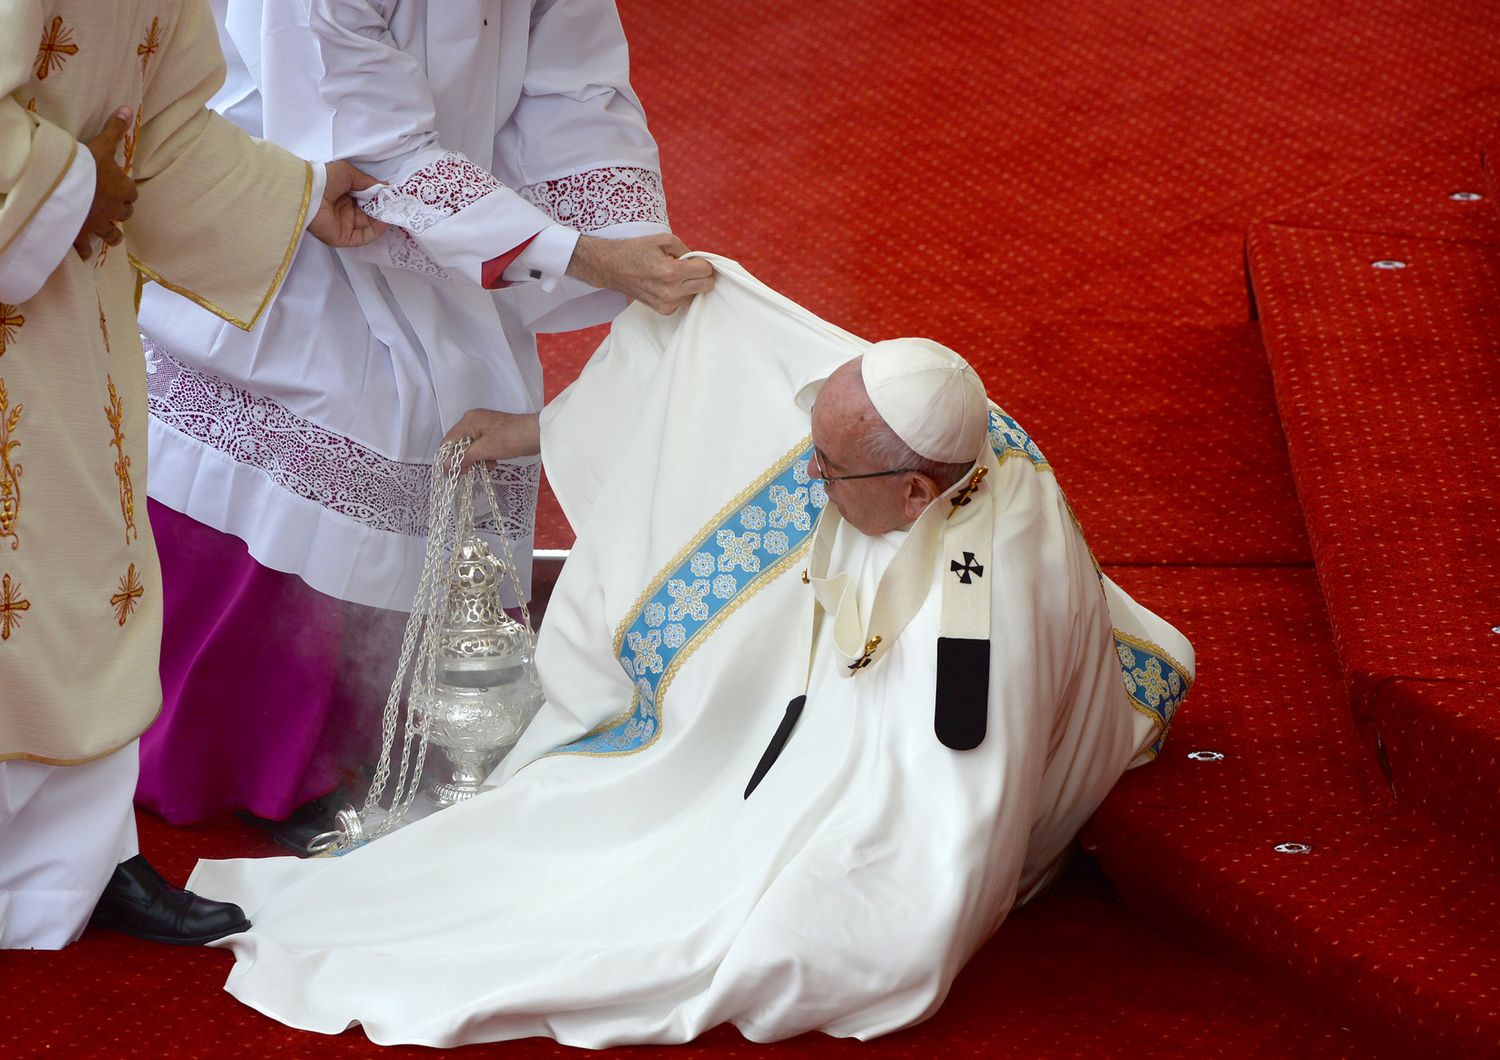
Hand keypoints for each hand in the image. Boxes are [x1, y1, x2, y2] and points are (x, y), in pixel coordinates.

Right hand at [74, 107, 137, 260]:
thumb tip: (127, 109)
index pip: (132, 193)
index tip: (123, 190)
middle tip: (114, 209)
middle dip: (120, 211)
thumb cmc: (86, 167)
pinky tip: (84, 253)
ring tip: (112, 236)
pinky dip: (85, 250)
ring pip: (112, 234)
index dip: (127, 191)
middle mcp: (115, 210)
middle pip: (124, 213)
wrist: (65, 189)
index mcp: (123, 191)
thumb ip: (115, 129)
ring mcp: (98, 224)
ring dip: (112, 234)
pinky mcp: (81, 234)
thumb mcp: (102, 145)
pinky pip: (85, 247)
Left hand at [308, 160, 387, 247]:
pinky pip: (363, 237)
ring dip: (382, 220)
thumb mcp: (350, 173)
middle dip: (383, 210)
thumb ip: (369, 182)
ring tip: (394, 213)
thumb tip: (386, 188)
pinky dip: (375, 231)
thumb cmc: (326, 178)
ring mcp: (344, 226)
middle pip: (369, 214)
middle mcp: (345, 211)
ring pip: (369, 226)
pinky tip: (384, 222)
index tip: (394, 197)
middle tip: (398, 206)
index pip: (366, 200)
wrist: (309, 191)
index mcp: (344, 196)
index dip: (380, 199)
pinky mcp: (343, 238)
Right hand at [441, 409, 540, 469]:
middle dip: (464, 459)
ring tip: (488, 465)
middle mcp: (473, 420)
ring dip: (476, 459)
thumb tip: (445, 467)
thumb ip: (463, 457)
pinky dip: (485, 456)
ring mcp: (483, 426)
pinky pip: (481, 447)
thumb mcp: (484, 450)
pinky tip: (493, 461)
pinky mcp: (493, 433)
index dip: (447, 458)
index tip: (451, 474)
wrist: (536, 434)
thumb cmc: (509, 440)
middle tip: (471, 471)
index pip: (448, 441)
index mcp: (468, 421)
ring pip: (470, 447)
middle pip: (459, 444)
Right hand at [565, 232, 713, 314]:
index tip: (695, 259)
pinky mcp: (663, 310)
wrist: (610, 267)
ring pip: (696, 295)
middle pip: (706, 286)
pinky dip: (681, 292)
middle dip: (701, 274)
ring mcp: (667, 304)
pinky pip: (684, 301)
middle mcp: (670, 291)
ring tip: (673, 275)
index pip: (706, 271)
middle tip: (689, 267)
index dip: (703, 262)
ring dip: (691, 284)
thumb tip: (702, 262)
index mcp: (671, 271)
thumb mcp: (664, 239)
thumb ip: (687, 250)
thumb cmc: (636, 250)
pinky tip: (667, 284)